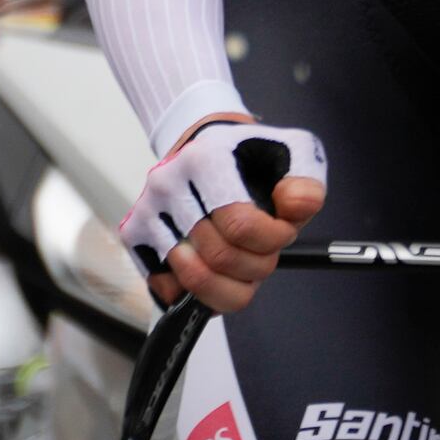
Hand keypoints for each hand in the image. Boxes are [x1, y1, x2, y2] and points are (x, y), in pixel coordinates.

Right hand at [120, 119, 323, 310]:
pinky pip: (169, 291)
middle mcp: (167, 185)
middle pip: (219, 258)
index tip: (282, 231)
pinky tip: (215, 270)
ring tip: (241, 258)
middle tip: (262, 248)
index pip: (241, 227)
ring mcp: (146, 212)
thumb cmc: (250, 159)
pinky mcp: (134, 236)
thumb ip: (305, 185)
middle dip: (256, 264)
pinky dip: (199, 293)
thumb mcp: (292, 156)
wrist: (206, 147)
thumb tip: (294, 208)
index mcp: (205, 160)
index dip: (273, 241)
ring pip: (194, 282)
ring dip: (231, 282)